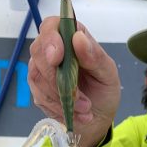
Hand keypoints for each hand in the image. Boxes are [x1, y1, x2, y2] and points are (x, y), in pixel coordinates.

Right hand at [28, 16, 120, 146]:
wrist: (98, 119)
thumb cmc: (103, 91)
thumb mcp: (108, 74)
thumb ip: (95, 56)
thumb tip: (78, 38)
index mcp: (70, 38)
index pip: (51, 27)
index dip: (51, 39)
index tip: (57, 58)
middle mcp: (52, 51)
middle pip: (38, 52)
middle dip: (57, 78)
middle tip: (81, 97)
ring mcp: (42, 70)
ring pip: (38, 77)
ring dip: (62, 97)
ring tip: (85, 108)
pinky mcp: (39, 91)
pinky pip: (41, 96)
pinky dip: (60, 107)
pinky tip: (76, 113)